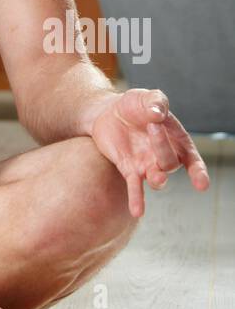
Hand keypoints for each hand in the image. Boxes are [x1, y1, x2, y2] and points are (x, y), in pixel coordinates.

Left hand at [89, 88, 209, 217]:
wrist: (107, 112)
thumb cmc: (134, 105)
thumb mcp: (146, 97)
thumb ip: (156, 102)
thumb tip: (158, 113)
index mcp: (176, 140)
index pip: (192, 160)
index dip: (198, 172)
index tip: (201, 184)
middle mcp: (164, 157)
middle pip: (170, 163)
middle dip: (163, 146)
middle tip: (152, 126)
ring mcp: (147, 165)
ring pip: (158, 179)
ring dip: (157, 179)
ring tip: (153, 177)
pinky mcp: (129, 170)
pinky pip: (135, 188)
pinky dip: (137, 199)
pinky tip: (137, 211)